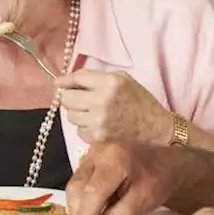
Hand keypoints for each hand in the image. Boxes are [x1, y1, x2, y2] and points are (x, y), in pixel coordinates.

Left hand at [57, 70, 172, 144]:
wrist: (156, 127)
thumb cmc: (140, 101)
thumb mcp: (123, 80)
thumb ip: (97, 78)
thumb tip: (69, 81)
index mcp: (110, 82)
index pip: (77, 78)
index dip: (65, 81)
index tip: (58, 83)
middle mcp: (102, 100)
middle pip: (67, 99)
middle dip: (69, 98)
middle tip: (77, 99)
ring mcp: (98, 120)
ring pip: (71, 116)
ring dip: (77, 113)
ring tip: (92, 112)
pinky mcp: (98, 136)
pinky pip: (79, 130)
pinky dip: (85, 127)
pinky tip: (98, 124)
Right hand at [65, 141, 185, 214]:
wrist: (164, 158)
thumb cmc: (158, 180)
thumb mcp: (144, 202)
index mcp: (114, 160)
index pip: (94, 191)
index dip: (85, 214)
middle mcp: (97, 152)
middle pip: (78, 186)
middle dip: (77, 212)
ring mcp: (91, 153)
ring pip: (74, 184)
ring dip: (76, 207)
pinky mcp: (89, 157)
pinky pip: (78, 181)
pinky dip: (80, 198)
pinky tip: (87, 211)